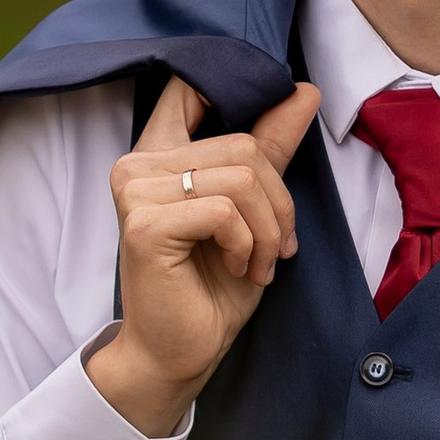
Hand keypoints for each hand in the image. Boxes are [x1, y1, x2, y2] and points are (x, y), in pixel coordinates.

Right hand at [84, 72, 323, 437]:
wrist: (180, 352)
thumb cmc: (212, 286)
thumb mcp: (254, 210)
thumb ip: (269, 150)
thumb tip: (304, 91)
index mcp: (159, 153)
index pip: (188, 87)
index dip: (236, 91)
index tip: (274, 123)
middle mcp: (138, 164)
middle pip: (242, 144)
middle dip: (278, 201)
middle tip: (278, 247)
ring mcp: (135, 191)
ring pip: (239, 178)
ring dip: (267, 229)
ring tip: (259, 263)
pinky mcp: (144, 224)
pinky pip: (225, 211)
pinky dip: (248, 244)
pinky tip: (240, 269)